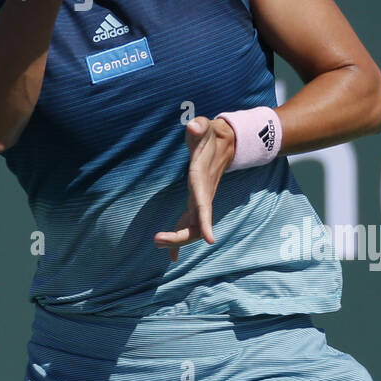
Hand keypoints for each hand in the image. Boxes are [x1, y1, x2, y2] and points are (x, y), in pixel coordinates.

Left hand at [154, 116, 235, 258]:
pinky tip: (170, 256)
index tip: (210, 239)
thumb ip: (199, 126)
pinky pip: (188, 226)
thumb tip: (192, 125)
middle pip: (197, 224)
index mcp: (202, 180)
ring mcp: (200, 201)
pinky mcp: (195, 202)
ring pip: (192, 229)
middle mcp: (203, 194)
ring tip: (157, 242)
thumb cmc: (209, 134)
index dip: (207, 221)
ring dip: (177, 240)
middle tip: (157, 238)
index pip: (204, 204)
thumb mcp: (204, 126)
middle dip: (181, 236)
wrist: (223, 142)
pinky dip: (179, 240)